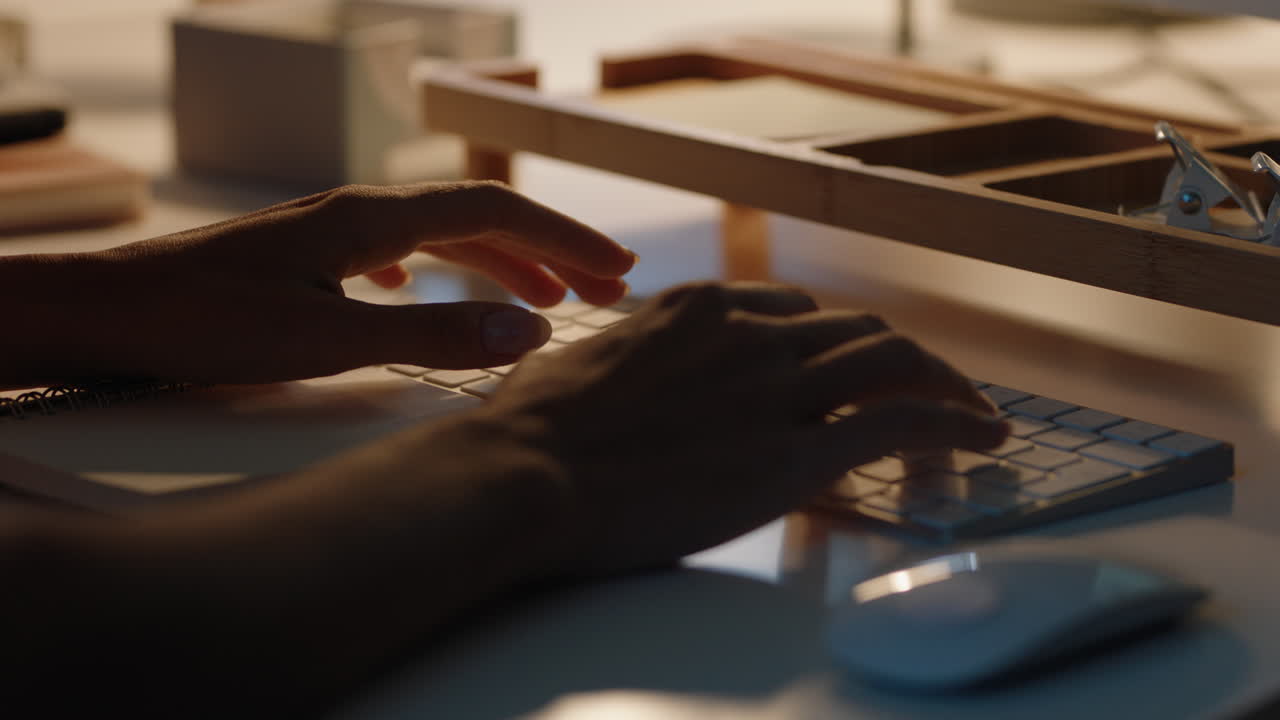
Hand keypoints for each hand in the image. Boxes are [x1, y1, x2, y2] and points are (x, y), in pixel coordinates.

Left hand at [11, 182, 634, 385]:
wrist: (106, 313)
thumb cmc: (201, 324)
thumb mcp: (325, 339)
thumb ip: (428, 337)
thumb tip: (527, 334)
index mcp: (370, 218)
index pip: (494, 210)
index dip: (564, 237)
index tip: (616, 271)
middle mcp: (355, 212)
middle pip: (476, 217)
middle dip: (546, 250)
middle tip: (604, 287)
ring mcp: (329, 231)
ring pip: (437, 235)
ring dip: (497, 262)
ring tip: (542, 298)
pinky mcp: (304, 256)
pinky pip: (393, 251)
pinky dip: (434, 270)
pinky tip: (424, 292)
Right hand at [478, 282, 1007, 573]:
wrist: (527, 473)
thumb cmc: (530, 431)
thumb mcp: (578, 366)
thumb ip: (621, 361)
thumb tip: (610, 372)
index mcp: (698, 309)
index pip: (794, 311)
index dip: (830, 343)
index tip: (845, 369)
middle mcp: (749, 334)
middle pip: (858, 331)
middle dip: (902, 358)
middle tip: (930, 389)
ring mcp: (777, 388)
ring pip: (896, 362)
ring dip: (947, 386)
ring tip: (978, 417)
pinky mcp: (796, 452)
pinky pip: (904, 421)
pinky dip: (955, 424)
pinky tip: (983, 438)